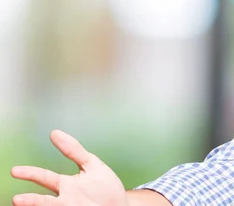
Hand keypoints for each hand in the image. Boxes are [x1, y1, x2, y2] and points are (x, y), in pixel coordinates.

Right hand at [11, 129, 127, 205]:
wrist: (119, 205)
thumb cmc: (105, 186)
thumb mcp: (91, 164)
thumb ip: (74, 150)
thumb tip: (55, 133)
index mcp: (66, 185)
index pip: (45, 177)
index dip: (31, 174)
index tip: (15, 171)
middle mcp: (65, 199)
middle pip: (43, 200)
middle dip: (29, 200)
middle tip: (16, 200)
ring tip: (24, 204)